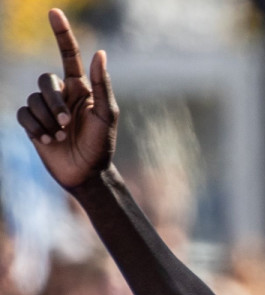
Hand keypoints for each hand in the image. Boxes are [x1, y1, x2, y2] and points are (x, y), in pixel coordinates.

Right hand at [15, 9, 117, 189]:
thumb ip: (101, 85)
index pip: (68, 55)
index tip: (54, 12)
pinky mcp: (33, 124)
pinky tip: (46, 141)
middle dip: (52, 102)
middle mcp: (62, 95)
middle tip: (66, 123)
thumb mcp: (107, 115)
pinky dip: (34, 127)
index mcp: (81, 88)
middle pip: (44, 80)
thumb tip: (99, 52)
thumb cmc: (101, 145)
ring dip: (46, 120)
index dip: (61, 34)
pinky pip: (23, 115)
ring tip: (60, 137)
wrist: (87, 174)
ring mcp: (46, 109)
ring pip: (32, 99)